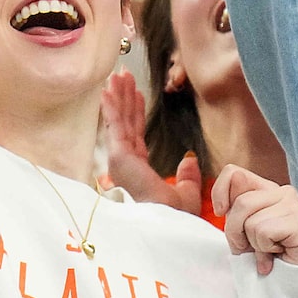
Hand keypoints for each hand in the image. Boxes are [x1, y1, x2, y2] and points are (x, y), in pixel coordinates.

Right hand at [100, 69, 202, 214]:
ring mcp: (120, 158)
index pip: (136, 132)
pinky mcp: (119, 156)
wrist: (169, 222)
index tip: (136, 93)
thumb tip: (189, 159)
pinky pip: (115, 126)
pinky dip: (111, 108)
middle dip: (124, 97)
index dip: (136, 110)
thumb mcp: (187, 191)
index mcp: (139, 167)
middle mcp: (126, 161)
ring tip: (116, 75)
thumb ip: (187, 175)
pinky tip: (108, 90)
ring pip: (119, 120)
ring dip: (117, 96)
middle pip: (126, 121)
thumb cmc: (176, 216)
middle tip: (122, 75)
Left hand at [212, 166, 297, 276]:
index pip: (233, 172)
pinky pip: (263, 233)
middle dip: (235, 230)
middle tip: (249, 245)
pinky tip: (276, 254)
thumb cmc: (261, 252)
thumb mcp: (237, 225)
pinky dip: (263, 250)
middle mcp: (283, 192)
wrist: (288, 279)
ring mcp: (294, 206)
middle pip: (240, 203)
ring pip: (250, 220)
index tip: (220, 213)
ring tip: (266, 250)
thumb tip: (217, 170)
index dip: (219, 193)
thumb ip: (227, 201)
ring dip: (252, 243)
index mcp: (265, 188)